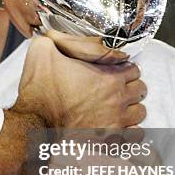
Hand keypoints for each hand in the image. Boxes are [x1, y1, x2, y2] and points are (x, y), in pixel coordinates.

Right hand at [14, 32, 145, 127]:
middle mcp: (117, 100)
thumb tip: (56, 33)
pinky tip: (115, 126)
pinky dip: (129, 131)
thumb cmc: (39, 92)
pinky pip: (135, 136)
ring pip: (140, 113)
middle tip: (113, 89)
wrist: (33, 126)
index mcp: (108, 77)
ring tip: (115, 108)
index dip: (123, 68)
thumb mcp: (41, 53)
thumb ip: (54, 38)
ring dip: (130, 109)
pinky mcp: (111, 142)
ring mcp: (116, 123)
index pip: (135, 69)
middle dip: (129, 87)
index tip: (112, 72)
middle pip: (141, 89)